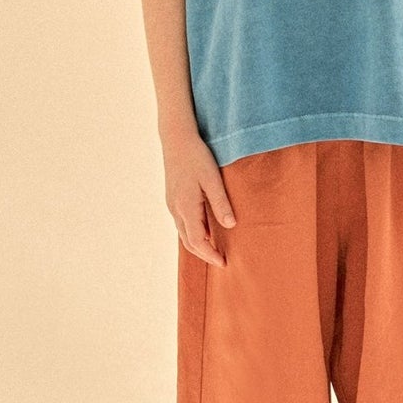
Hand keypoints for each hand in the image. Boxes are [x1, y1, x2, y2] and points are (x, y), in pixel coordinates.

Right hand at [163, 131, 235, 266]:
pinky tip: (206, 229)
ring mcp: (172, 204)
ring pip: (183, 233)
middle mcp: (176, 209)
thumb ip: (221, 203)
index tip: (224, 263)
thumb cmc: (197, 157)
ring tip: (215, 248)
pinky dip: (193, 232)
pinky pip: (182, 222)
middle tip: (221, 260)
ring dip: (198, 244)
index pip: (198, 241)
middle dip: (204, 254)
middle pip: (188, 242)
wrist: (176, 139)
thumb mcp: (213, 179)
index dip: (210, 255)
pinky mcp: (172, 198)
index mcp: (186, 207)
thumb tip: (231, 225)